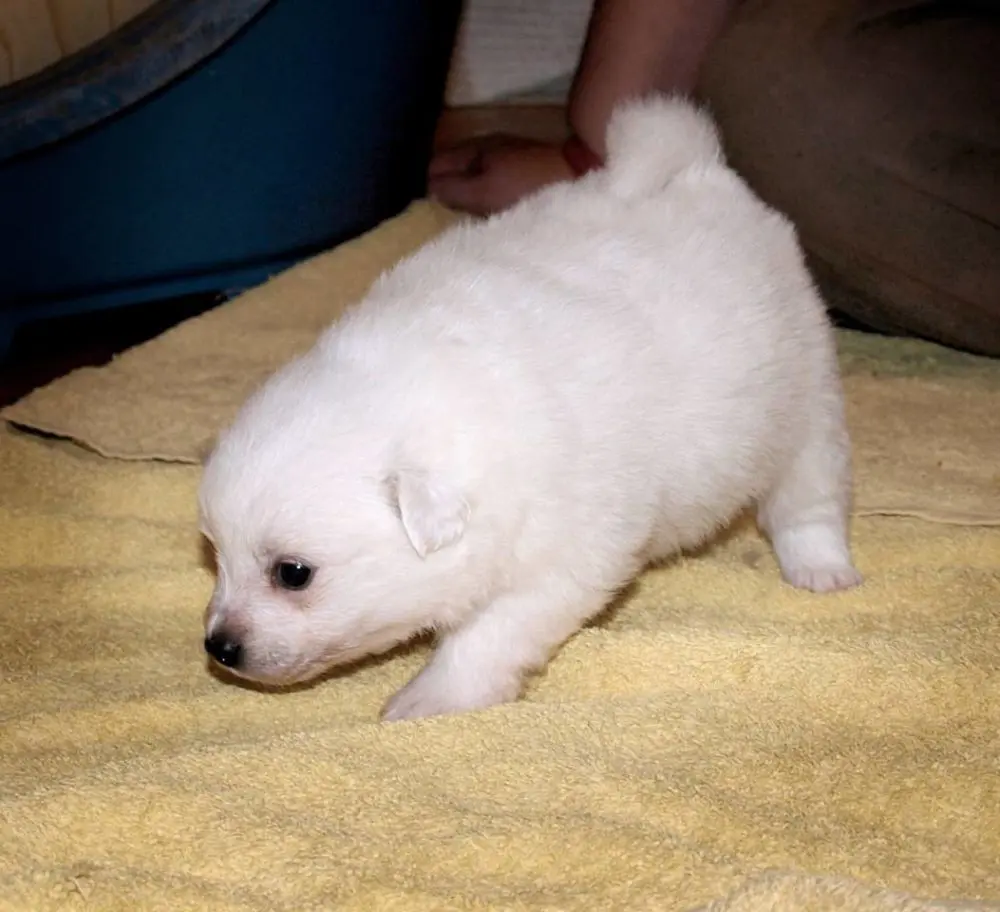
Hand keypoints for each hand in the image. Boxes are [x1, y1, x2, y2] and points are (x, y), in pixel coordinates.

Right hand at [428, 134, 574, 216]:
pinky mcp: (523, 172)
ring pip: (472, 177)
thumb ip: (451, 190)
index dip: (426, 187)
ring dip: (466, 195)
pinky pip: (492, 182)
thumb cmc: (526, 188)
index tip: (423, 213)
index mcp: (473, 147)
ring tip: (461, 220)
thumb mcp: (483, 193)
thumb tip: (426, 191)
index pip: (434, 164)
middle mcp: (487, 147)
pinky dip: (485, 196)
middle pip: (453, 170)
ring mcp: (507, 158)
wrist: (580, 179)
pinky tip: (487, 213)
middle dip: (444, 191)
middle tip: (439, 219)